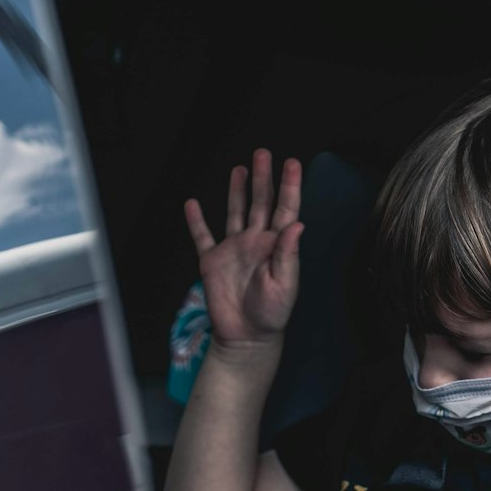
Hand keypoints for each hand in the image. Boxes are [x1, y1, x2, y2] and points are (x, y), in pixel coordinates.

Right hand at [184, 149, 302, 353]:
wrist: (245, 337)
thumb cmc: (271, 315)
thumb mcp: (285, 285)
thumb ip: (289, 253)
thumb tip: (297, 224)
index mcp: (277, 246)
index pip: (285, 209)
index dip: (289, 186)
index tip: (292, 163)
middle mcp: (256, 242)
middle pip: (260, 202)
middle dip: (263, 178)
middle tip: (264, 153)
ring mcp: (234, 249)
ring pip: (235, 212)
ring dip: (237, 190)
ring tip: (241, 168)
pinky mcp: (212, 261)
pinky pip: (203, 236)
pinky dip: (196, 221)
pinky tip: (192, 204)